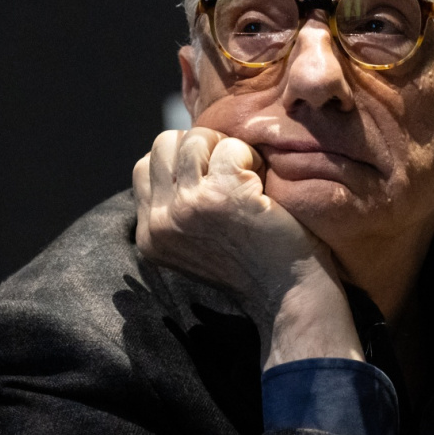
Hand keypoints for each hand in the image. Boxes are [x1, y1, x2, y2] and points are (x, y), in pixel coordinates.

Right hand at [132, 128, 362, 367]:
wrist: (289, 295)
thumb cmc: (252, 265)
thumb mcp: (192, 244)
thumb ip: (175, 208)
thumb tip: (177, 157)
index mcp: (149, 235)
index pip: (145, 166)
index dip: (181, 160)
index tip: (212, 178)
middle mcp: (161, 221)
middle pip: (164, 144)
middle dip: (201, 147)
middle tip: (231, 172)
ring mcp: (189, 207)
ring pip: (195, 139)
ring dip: (228, 150)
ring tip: (249, 179)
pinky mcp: (222, 195)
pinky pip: (231, 147)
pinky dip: (251, 157)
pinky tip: (262, 186)